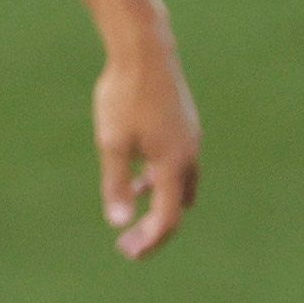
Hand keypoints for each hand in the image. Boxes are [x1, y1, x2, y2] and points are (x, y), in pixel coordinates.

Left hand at [95, 37, 200, 258]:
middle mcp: (189, 155)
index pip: (168, 218)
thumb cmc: (124, 95)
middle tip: (129, 243)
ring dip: (159, 203)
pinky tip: (140, 177)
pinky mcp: (185, 126)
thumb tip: (118, 223)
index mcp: (173, 164)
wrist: (145, 50)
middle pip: (178, 206)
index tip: (127, 252)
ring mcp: (191, 139)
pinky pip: (179, 165)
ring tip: (132, 211)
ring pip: (181, 185)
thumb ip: (117, 184)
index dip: (150, 241)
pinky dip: (162, 180)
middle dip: (156, 227)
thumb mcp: (112, 143)